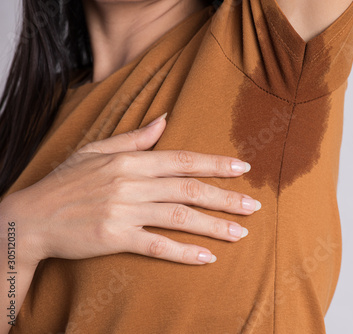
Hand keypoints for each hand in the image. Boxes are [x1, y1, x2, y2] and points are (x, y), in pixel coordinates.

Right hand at [4, 112, 259, 266]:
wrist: (31, 218)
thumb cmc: (66, 182)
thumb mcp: (96, 150)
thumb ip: (134, 137)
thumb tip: (164, 119)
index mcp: (131, 160)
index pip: (183, 159)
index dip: (216, 163)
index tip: (243, 168)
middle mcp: (132, 183)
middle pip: (189, 189)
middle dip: (226, 198)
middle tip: (254, 206)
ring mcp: (124, 211)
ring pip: (179, 217)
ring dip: (213, 226)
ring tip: (240, 233)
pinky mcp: (115, 238)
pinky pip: (157, 245)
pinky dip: (183, 253)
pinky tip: (207, 257)